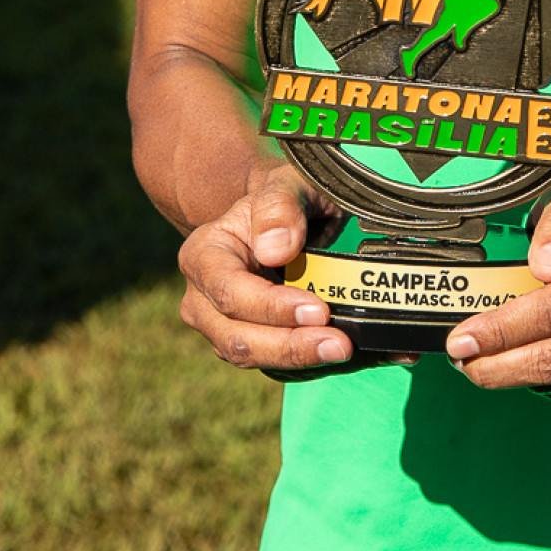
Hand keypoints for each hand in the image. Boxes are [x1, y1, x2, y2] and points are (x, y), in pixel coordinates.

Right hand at [176, 162, 358, 374]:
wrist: (284, 219)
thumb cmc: (283, 200)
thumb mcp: (285, 185)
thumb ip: (280, 206)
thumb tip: (276, 249)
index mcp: (204, 255)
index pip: (229, 292)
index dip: (271, 307)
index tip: (318, 309)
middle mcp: (203, 299)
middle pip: (236, 338)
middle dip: (289, 345)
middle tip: (339, 343)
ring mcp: (223, 328)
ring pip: (254, 358)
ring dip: (300, 359)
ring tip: (344, 349)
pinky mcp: (252, 346)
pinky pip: (276, 365)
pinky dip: (311, 364)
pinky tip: (348, 355)